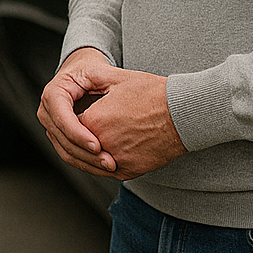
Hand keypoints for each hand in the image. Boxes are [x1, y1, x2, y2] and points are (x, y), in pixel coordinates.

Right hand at [39, 48, 118, 174]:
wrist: (80, 73)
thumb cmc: (90, 70)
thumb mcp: (99, 70)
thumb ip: (108, 78)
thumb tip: (119, 90)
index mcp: (54, 93)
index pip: (62, 116)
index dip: (78, 133)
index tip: (98, 145)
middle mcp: (47, 111)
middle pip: (62, 138)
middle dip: (85, 153)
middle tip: (109, 162)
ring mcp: (51, 126)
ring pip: (65, 151)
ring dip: (87, 163)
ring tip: (110, 167)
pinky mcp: (59, 137)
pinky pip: (70, 154)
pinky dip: (86, 163)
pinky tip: (104, 168)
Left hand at [39, 50, 186, 179]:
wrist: (184, 115)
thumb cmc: (154, 94)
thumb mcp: (116, 81)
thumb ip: (90, 87)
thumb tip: (75, 89)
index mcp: (94, 121)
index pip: (68, 125)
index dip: (70, 119)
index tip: (73, 112)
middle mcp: (101, 145)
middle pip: (74, 146)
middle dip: (73, 138)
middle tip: (73, 130)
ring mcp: (116, 161)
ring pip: (87, 162)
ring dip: (83, 154)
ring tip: (85, 142)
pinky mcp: (128, 171)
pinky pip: (104, 171)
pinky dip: (99, 163)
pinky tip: (99, 153)